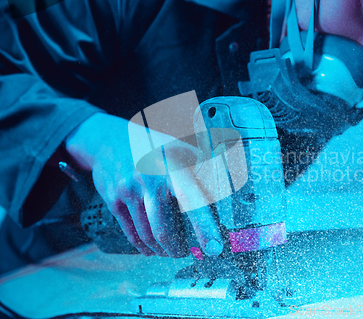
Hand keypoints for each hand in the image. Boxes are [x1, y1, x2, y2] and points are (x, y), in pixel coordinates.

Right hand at [65, 113, 223, 257]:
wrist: (110, 137)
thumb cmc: (155, 146)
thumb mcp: (182, 148)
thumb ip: (203, 170)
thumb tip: (224, 195)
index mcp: (174, 165)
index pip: (192, 201)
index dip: (204, 227)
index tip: (214, 248)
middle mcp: (150, 178)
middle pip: (164, 228)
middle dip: (177, 248)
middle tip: (186, 252)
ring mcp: (129, 190)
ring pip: (147, 234)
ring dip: (161, 249)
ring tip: (170, 251)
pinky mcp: (114, 199)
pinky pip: (130, 232)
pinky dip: (143, 245)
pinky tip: (151, 248)